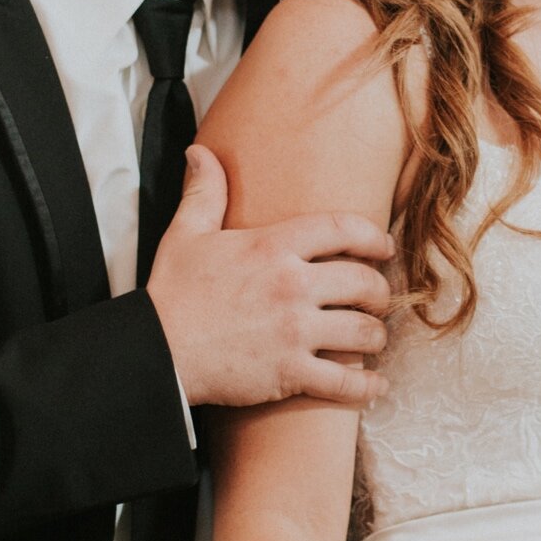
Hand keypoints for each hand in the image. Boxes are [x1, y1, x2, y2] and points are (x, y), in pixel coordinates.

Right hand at [147, 146, 393, 409]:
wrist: (155, 350)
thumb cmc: (171, 294)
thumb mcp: (186, 233)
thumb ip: (204, 191)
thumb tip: (200, 153)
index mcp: (273, 247)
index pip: (342, 229)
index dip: (373, 237)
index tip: (385, 247)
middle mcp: (292, 285)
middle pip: (363, 282)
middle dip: (379, 291)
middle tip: (379, 298)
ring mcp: (294, 331)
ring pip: (362, 332)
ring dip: (375, 336)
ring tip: (374, 338)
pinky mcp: (289, 373)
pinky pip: (343, 382)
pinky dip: (365, 388)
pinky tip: (376, 387)